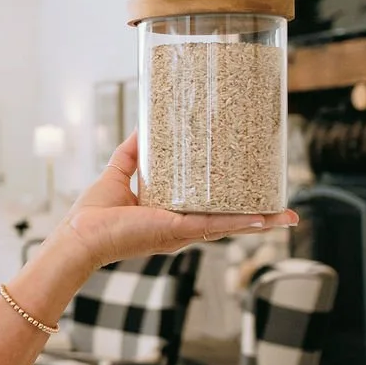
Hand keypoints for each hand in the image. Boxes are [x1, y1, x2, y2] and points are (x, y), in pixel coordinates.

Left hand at [54, 133, 297, 271]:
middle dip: (257, 216)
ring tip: (288, 216)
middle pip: (228, 220)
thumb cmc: (92, 215)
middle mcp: (181, 229)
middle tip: (284, 208)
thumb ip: (132, 152)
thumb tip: (143, 127)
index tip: (256, 194)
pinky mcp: (176, 230)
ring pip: (230, 225)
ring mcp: (181, 231)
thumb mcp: (118, 174)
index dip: (233, 203)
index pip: (210, 211)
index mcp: (171, 218)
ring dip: (260, 221)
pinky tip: (265, 218)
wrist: (77, 237)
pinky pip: (215, 225)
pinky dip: (241, 222)